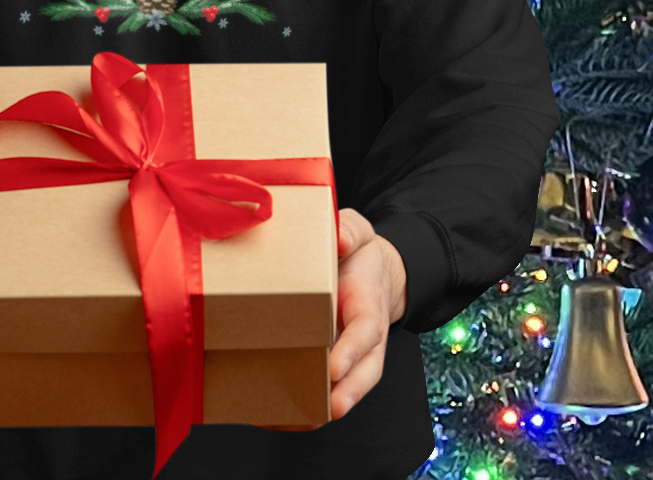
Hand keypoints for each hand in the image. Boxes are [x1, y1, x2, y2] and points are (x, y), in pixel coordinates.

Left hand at [256, 207, 406, 431]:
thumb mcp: (358, 231)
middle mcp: (366, 337)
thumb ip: (350, 230)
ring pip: (350, 387)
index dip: (352, 350)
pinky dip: (311, 409)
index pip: (366, 330)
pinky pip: (329, 390)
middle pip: (366, 371)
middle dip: (350, 391)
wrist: (371, 271)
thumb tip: (339, 239)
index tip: (334, 366)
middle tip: (330, 408)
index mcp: (368, 302)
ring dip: (329, 407)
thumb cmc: (358, 253)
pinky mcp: (336, 363)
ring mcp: (354, 355)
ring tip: (302, 422)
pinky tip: (282, 419)